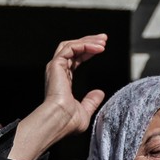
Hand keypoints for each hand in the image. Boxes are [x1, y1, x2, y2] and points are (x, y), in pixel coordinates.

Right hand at [9, 34, 107, 159]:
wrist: (59, 121)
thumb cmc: (69, 121)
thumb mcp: (85, 111)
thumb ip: (91, 101)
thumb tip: (100, 92)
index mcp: (63, 81)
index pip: (75, 60)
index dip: (88, 52)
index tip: (102, 48)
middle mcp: (57, 72)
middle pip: (72, 48)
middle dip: (89, 41)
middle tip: (104, 38)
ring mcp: (55, 67)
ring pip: (71, 45)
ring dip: (88, 40)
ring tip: (103, 41)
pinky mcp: (56, 64)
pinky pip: (71, 48)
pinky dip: (85, 44)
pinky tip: (98, 48)